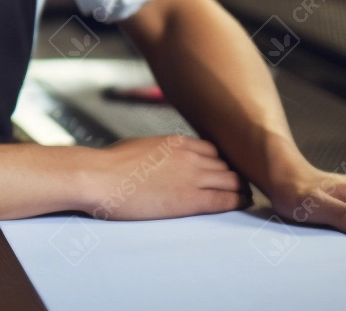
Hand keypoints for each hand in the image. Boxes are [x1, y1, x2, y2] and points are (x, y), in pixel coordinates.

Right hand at [85, 135, 248, 220]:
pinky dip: (239, 200)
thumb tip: (159, 161)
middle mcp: (189, 156)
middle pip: (226, 165)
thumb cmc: (109, 165)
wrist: (99, 177)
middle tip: (240, 186)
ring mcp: (192, 176)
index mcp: (176, 142)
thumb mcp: (140, 147)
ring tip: (246, 195)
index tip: (223, 172)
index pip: (213, 150)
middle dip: (234, 175)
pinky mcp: (191, 199)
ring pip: (232, 180)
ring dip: (241, 188)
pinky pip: (226, 199)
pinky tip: (244, 203)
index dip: (221, 162)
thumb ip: (158, 152)